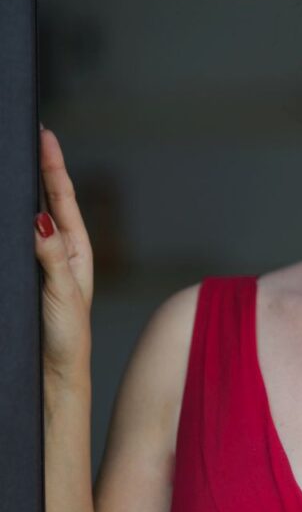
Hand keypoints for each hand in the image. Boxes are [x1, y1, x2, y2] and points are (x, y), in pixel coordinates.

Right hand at [35, 125, 93, 390]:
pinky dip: (19, 219)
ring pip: (36, 218)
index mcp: (78, 252)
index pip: (62, 200)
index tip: (45, 136)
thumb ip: (52, 259)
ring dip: (29, 190)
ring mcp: (47, 264)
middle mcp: (64, 253)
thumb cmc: (67, 339)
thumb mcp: (62, 295)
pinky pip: (23, 240)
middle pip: (50, 202)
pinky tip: (14, 211)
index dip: (53, 168)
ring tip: (23, 160)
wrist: (55, 375)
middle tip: (33, 136)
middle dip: (41, 170)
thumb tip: (40, 220)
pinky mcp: (31, 278)